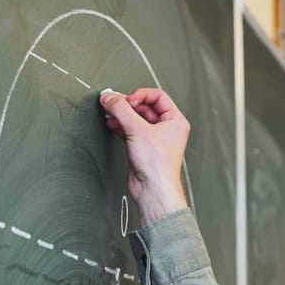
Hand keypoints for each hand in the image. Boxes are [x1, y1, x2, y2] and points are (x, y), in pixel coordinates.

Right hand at [99, 88, 189, 226]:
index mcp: (175, 120)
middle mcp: (166, 128)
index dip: (140, 95)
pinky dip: (120, 125)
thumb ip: (121, 110)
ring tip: (109, 112)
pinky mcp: (142, 147)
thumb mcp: (138, 130)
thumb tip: (109, 97)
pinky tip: (111, 123)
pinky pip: (130, 130)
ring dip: (121, 114)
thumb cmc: (157, 165)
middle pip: (144, 107)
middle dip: (127, 105)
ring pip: (135, 119)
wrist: (153, 189)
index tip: (126, 100)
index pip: (157, 96)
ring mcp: (153, 138)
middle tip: (112, 103)